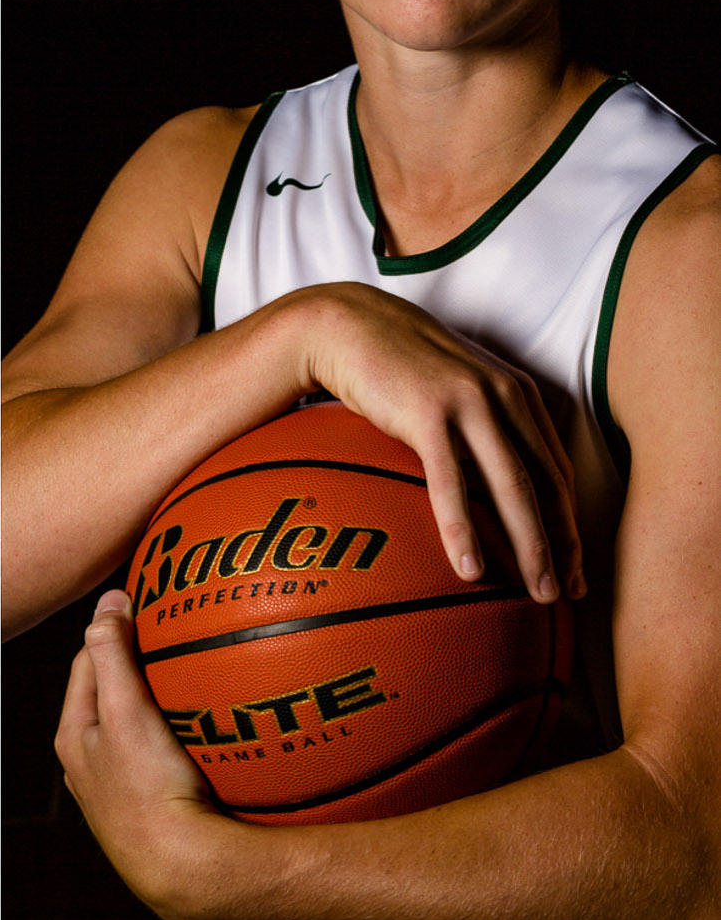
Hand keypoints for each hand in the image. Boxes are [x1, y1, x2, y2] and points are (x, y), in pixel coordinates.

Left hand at [55, 589, 225, 917]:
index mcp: (74, 738)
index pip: (87, 665)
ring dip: (173, 707)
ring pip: (149, 732)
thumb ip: (112, 655)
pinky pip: (178, 760)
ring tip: (207, 684)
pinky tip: (226, 733)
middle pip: (117, 697)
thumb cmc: (148, 792)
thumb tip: (109, 602)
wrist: (186, 871)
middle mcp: (95, 765)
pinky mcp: (165, 808)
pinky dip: (196, 740)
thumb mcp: (123, 711)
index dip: (113, 630)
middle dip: (145, 668)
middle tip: (181, 643)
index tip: (145, 608)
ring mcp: (130, 789)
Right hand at [296, 283, 583, 604]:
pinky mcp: (427, 414)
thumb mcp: (452, 388)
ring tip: (538, 591)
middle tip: (566, 595)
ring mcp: (468, 403)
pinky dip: (464, 529)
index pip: (558, 470)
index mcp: (518, 394)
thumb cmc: (394, 363)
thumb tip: (486, 481)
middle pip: (548, 484)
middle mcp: (504, 396)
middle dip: (564, 545)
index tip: (574, 567)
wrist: (345, 324)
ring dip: (531, 546)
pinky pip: (451, 483)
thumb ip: (480, 424)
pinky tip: (468, 567)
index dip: (571, 523)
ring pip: (513, 487)